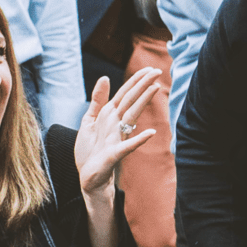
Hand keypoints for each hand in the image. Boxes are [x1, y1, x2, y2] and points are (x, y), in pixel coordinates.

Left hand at [74, 67, 159, 197]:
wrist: (88, 177)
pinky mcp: (114, 154)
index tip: (149, 69)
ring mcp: (117, 138)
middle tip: (158, 71)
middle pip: (131, 100)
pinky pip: (128, 146)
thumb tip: (105, 78)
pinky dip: (138, 139)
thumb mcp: (89, 121)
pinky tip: (151, 132)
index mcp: (109, 116)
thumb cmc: (90, 151)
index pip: (125, 94)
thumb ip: (97, 100)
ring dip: (143, 102)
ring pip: (131, 116)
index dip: (135, 81)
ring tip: (155, 88)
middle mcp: (116, 124)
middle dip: (142, 85)